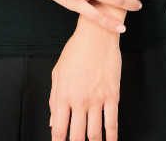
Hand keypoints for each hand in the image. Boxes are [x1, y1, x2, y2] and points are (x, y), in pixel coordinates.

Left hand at [49, 13, 122, 140]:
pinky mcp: (112, 96)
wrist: (96, 35)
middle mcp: (79, 100)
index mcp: (64, 95)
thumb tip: (53, 122)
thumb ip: (54, 98)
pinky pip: (112, 124)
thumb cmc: (75, 50)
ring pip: (95, 134)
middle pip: (77, 136)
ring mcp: (97, 100)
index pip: (59, 129)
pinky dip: (112, 138)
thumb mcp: (58, 71)